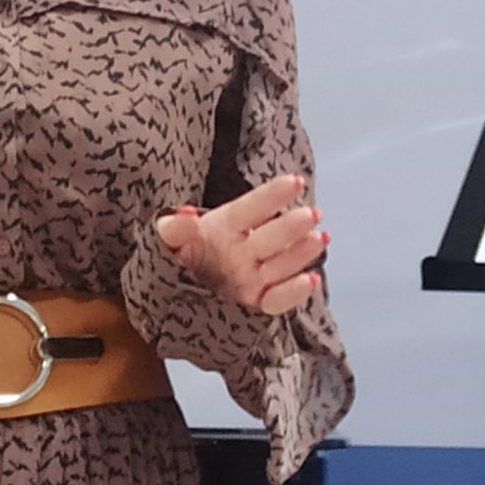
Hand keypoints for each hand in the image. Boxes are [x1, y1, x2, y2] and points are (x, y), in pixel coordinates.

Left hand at [154, 173, 327, 315]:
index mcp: (224, 227)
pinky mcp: (257, 302)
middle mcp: (244, 249)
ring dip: (302, 252)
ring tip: (319, 239)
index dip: (272, 196)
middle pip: (271, 236)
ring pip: (282, 262)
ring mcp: (253, 275)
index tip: (295, 182)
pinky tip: (311, 279)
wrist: (169, 295)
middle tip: (311, 214)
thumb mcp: (165, 240)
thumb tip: (184, 215)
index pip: (250, 208)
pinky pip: (278, 299)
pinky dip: (295, 292)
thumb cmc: (175, 258)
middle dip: (291, 225)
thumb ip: (173, 229)